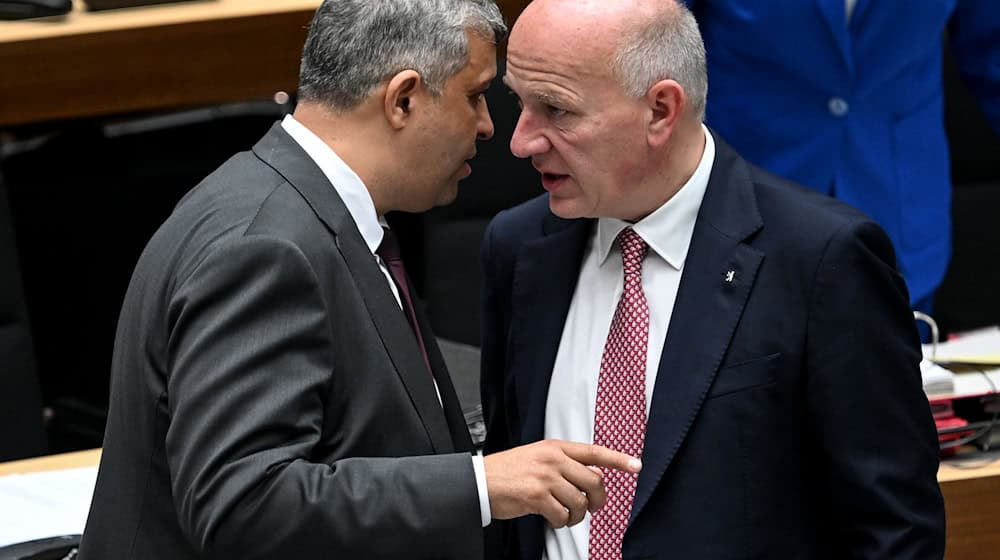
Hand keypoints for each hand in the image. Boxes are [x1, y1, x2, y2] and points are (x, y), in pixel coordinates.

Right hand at [484, 440, 641, 528]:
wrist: (479, 482)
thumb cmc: (507, 472)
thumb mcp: (536, 457)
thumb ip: (561, 462)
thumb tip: (586, 478)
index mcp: (554, 447)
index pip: (594, 451)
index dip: (618, 459)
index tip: (636, 465)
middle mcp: (552, 459)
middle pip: (593, 481)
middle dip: (597, 499)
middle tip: (591, 507)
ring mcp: (545, 477)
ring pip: (580, 501)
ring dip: (576, 515)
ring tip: (565, 516)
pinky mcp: (537, 496)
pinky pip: (562, 514)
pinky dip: (561, 521)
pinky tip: (552, 518)